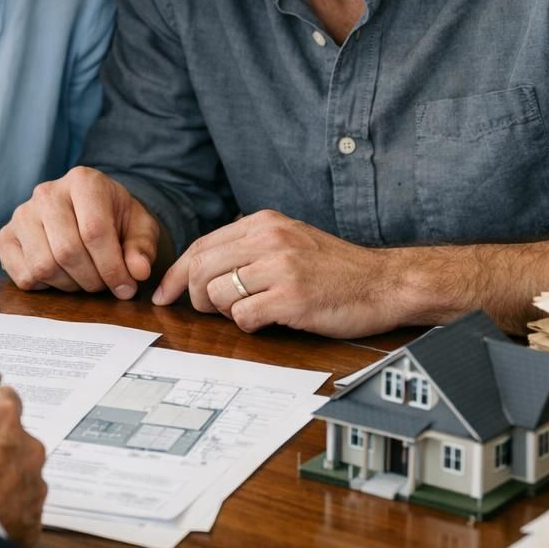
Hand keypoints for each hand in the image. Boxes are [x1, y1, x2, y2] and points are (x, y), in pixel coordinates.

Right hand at [0, 166, 162, 298]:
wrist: (86, 211)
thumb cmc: (115, 219)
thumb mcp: (139, 227)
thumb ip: (142, 248)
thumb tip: (137, 271)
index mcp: (83, 181)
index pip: (94, 232)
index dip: (113, 268)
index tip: (126, 287)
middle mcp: (47, 193)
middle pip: (67, 251)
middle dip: (92, 280)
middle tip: (105, 285)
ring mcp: (22, 214)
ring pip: (43, 266)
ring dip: (70, 285)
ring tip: (84, 279)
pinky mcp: (6, 236)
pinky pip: (23, 276)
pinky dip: (45, 287)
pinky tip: (61, 275)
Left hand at [152, 210, 406, 337]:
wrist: (384, 283)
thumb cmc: (335, 269)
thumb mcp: (289, 240)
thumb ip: (249, 247)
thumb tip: (200, 269)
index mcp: (264, 222)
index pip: (202, 245)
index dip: (177, 273)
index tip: (164, 293)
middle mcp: (269, 239)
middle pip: (201, 268)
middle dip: (196, 295)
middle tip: (211, 309)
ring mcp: (281, 267)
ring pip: (218, 293)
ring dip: (225, 311)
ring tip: (250, 311)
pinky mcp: (291, 298)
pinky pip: (243, 317)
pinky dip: (248, 325)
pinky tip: (269, 320)